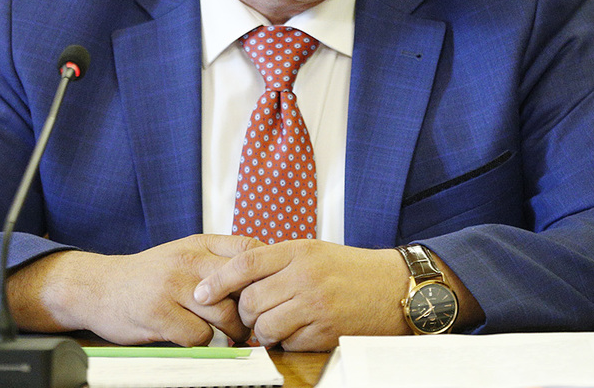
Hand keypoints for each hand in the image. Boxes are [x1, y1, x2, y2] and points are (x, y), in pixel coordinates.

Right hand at [2, 234, 263, 345]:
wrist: (99, 287)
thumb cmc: (149, 275)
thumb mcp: (182, 253)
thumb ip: (216, 259)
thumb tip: (261, 275)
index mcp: (198, 243)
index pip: (248, 250)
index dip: (263, 273)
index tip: (265, 291)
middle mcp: (188, 261)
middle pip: (241, 287)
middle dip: (249, 311)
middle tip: (250, 324)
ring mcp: (172, 287)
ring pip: (224, 315)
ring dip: (231, 332)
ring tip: (229, 336)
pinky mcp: (159, 314)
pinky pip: (199, 336)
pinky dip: (205, 344)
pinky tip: (199, 341)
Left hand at [192, 240, 409, 350]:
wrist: (393, 286)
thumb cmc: (349, 269)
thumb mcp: (313, 251)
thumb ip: (277, 260)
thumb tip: (235, 277)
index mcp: (298, 251)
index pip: (245, 263)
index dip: (218, 280)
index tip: (200, 292)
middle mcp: (304, 276)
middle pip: (250, 299)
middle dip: (245, 311)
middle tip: (253, 313)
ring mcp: (315, 305)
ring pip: (265, 326)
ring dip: (263, 330)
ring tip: (275, 324)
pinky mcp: (325, 330)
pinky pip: (288, 342)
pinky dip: (287, 341)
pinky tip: (299, 330)